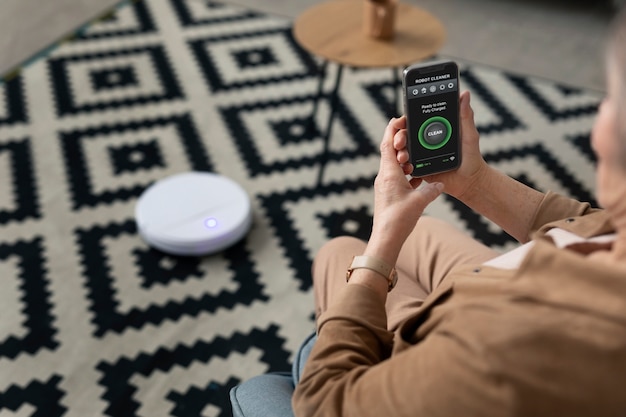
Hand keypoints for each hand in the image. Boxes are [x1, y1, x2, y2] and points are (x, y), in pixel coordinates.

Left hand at [367, 118, 443, 264]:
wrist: (386, 238)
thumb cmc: (399, 219)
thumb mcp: (420, 201)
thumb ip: (432, 189)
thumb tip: (439, 184)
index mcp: (389, 173)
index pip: (387, 143)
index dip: (392, 129)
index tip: (400, 119)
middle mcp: (384, 176)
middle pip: (390, 151)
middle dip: (401, 141)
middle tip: (412, 135)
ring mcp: (384, 186)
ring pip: (394, 165)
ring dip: (404, 158)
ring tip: (417, 156)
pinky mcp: (387, 194)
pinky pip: (396, 177)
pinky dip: (406, 173)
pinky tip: (417, 177)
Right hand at [395, 91, 489, 200]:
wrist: (469, 181)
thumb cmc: (471, 156)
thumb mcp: (469, 135)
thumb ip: (465, 116)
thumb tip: (464, 94)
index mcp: (434, 129)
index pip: (415, 120)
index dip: (404, 120)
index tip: (399, 121)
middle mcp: (424, 140)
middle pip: (405, 134)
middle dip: (398, 136)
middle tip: (400, 141)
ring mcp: (420, 155)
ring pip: (403, 150)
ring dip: (399, 151)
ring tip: (403, 156)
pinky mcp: (419, 168)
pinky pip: (407, 165)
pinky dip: (403, 165)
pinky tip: (407, 166)